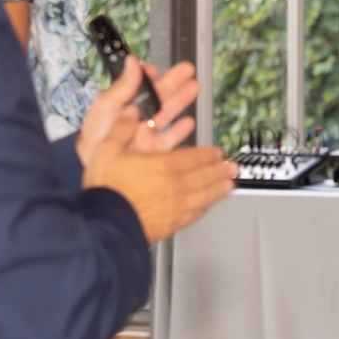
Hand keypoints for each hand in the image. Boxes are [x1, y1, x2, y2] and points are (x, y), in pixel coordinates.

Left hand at [76, 56, 196, 164]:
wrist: (99, 175)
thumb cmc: (95, 142)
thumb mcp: (106, 109)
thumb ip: (122, 87)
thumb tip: (133, 62)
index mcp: (123, 107)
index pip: (138, 87)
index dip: (149, 76)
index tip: (157, 69)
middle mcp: (136, 120)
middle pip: (159, 97)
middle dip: (174, 82)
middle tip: (188, 70)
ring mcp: (146, 137)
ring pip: (167, 114)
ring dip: (181, 101)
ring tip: (194, 88)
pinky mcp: (154, 153)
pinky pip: (171, 139)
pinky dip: (181, 130)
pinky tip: (189, 122)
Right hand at [82, 109, 235, 244]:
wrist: (106, 225)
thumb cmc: (107, 191)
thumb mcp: (107, 150)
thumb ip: (121, 129)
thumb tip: (130, 112)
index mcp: (164, 165)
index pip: (194, 157)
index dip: (208, 154)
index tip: (217, 152)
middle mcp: (175, 186)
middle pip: (205, 176)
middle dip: (221, 170)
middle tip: (233, 167)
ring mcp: (176, 207)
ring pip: (205, 196)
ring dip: (220, 189)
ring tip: (230, 186)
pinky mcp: (172, 224)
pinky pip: (195, 214)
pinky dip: (205, 208)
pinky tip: (207, 207)